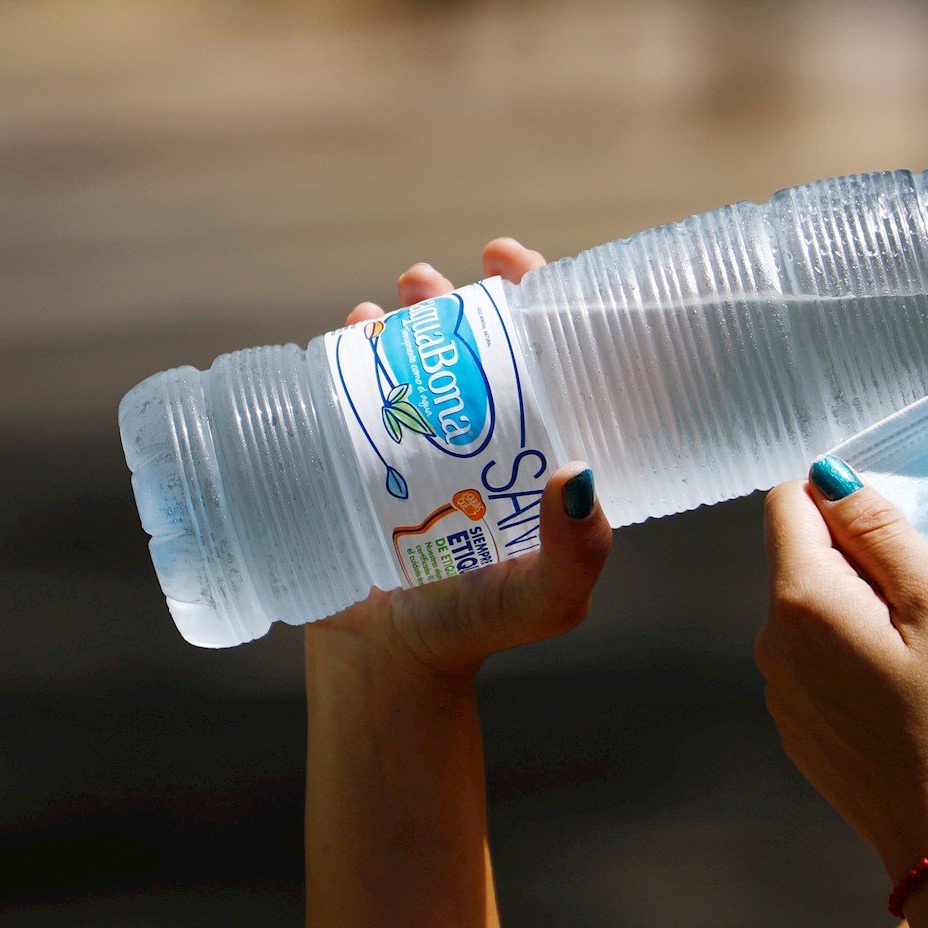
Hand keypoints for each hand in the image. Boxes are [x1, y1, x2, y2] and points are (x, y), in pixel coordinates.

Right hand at [308, 238, 612, 684]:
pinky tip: (347, 334)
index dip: (537, 297)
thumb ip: (576, 553)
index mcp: (535, 451)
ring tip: (391, 300)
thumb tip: (580, 474)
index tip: (514, 261)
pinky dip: (348, 352)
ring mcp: (419, 443)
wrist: (386, 665)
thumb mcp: (546, 600)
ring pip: (413, 356)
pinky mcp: (361, 457)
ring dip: (402, 313)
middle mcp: (481, 436)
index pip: (547, 356)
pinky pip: (353, 390)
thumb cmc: (477, 630)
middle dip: (455, 297)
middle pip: (474, 343)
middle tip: (430, 282)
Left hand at [755, 460, 927, 882]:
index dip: (841, 505)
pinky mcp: (794, 724)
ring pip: (806, 610)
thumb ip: (879, 529)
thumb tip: (830, 478)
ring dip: (851, 611)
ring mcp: (776, 689)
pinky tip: (894, 695)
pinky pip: (810, 660)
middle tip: (916, 610)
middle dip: (852, 562)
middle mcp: (771, 641)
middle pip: (797, 557)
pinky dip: (846, 658)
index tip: (892, 545)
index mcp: (801, 602)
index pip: (786, 503)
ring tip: (912, 658)